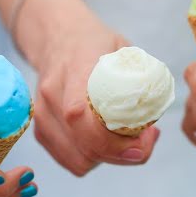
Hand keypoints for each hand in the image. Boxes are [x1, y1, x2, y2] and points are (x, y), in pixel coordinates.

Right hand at [31, 16, 160, 175]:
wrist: (56, 36)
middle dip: (121, 153)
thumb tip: (155, 117)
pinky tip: (108, 143)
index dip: (112, 140)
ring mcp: (42, 114)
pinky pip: (70, 160)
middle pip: (84, 145)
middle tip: (145, 140)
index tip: (142, 142)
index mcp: (75, 69)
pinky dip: (94, 159)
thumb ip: (139, 79)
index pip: (81, 115)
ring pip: (79, 160)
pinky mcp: (40, 130)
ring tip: (128, 141)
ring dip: (109, 158)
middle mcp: (53, 93)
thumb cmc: (94, 43)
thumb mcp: (122, 49)